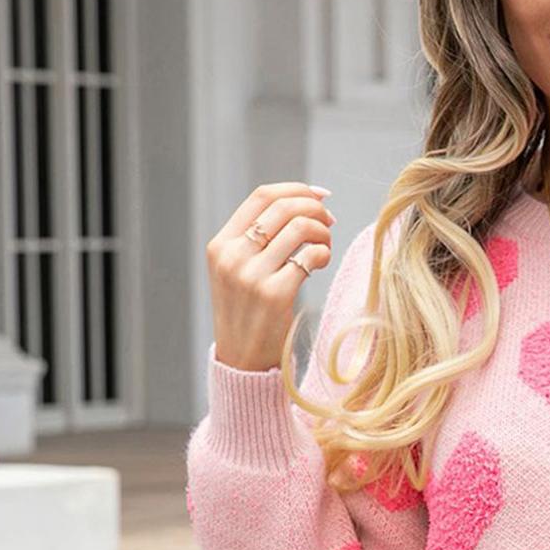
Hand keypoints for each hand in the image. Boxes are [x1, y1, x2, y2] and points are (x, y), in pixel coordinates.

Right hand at [207, 182, 337, 372]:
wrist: (242, 360)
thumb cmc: (248, 312)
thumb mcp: (236, 271)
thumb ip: (256, 239)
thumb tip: (303, 203)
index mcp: (220, 245)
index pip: (261, 196)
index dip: (296, 189)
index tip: (320, 196)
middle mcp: (232, 257)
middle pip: (284, 207)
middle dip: (315, 208)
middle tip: (329, 223)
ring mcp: (251, 276)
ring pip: (300, 227)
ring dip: (323, 231)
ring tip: (325, 245)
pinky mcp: (274, 295)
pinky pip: (310, 256)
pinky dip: (323, 253)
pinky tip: (321, 263)